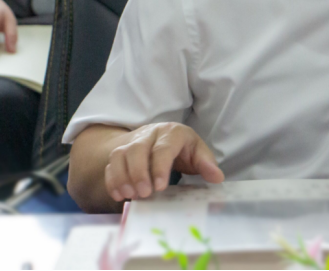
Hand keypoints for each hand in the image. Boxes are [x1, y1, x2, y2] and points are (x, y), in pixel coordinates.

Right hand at [105, 123, 224, 202]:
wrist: (158, 137)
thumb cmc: (182, 148)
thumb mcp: (197, 152)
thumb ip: (206, 163)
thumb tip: (217, 177)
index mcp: (172, 133)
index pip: (163, 148)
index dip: (160, 167)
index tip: (160, 187)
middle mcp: (150, 134)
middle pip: (138, 150)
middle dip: (139, 173)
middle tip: (144, 194)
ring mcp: (132, 142)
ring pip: (120, 155)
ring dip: (123, 177)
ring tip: (131, 196)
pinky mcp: (120, 152)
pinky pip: (111, 164)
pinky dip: (112, 180)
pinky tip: (118, 195)